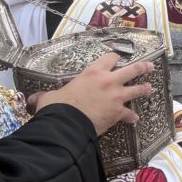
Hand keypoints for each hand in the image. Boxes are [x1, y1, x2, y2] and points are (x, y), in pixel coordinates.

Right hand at [27, 53, 152, 135]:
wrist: (67, 124)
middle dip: (142, 67)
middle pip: (132, 69)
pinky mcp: (118, 112)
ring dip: (144, 89)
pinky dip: (132, 117)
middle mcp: (109, 81)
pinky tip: (135, 119)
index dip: (115, 57)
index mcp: (93, 72)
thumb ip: (45, 96)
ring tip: (149, 88)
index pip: (110, 57)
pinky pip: (129, 114)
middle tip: (149, 65)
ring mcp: (116, 97)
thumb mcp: (50, 97)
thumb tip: (32, 98)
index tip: (117, 58)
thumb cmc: (58, 107)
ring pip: (137, 89)